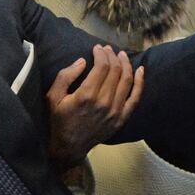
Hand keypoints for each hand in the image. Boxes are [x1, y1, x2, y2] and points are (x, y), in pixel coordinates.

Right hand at [45, 45, 143, 172]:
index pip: (102, 66)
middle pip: (115, 71)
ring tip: (121, 55)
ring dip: (126, 64)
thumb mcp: (53, 96)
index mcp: (86, 95)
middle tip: (108, 49)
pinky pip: (135, 98)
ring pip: (126, 81)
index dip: (101, 53)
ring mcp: (115, 112)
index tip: (97, 47)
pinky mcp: (121, 119)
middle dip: (112, 56)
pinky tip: (140, 70)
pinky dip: (140, 82)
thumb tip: (83, 61)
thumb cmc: (59, 119)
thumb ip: (65, 76)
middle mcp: (103, 102)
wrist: (69, 147)